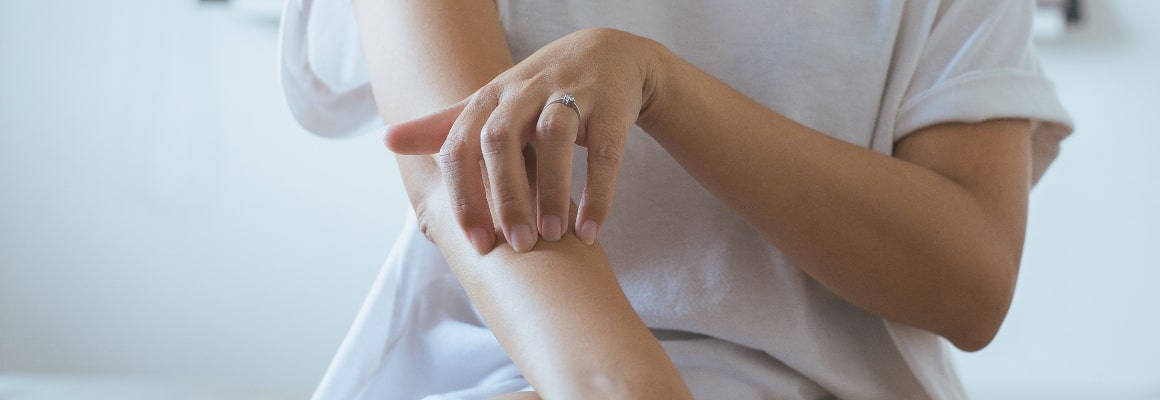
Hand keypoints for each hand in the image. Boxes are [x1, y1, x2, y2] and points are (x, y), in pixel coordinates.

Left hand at [384, 28, 662, 253]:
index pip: (461, 145)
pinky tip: (590, 231)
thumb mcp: (491, 105)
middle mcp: (525, 93)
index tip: (475, 243)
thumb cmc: (537, 91)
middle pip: (501, 139)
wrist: (606, 54)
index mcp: (490, 100)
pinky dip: (598, 192)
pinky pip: (604, 151)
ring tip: (553, 236)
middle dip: (505, 195)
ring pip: (554, 138)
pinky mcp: (610, 108)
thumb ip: (443, 127)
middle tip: (515, 245)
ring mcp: (570, 96)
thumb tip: (386, 141)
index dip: (464, 194)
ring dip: (551, 190)